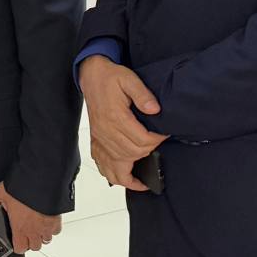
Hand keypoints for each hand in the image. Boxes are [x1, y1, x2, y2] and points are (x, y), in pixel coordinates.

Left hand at [0, 182, 60, 252]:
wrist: (41, 184)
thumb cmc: (21, 189)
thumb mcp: (1, 192)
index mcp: (19, 227)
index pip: (20, 248)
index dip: (17, 246)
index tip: (16, 241)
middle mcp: (34, 230)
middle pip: (35, 247)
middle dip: (30, 242)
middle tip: (26, 233)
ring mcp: (47, 226)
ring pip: (46, 240)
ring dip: (41, 236)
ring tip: (36, 227)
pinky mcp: (57, 220)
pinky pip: (56, 230)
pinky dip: (52, 228)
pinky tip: (46, 220)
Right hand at [79, 55, 167, 190]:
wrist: (91, 76)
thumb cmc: (110, 78)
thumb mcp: (129, 79)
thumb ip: (143, 94)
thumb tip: (155, 110)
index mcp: (115, 117)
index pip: (141, 140)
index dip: (157, 140)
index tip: (164, 134)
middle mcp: (106, 131)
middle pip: (132, 153)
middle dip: (150, 152)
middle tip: (158, 143)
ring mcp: (100, 138)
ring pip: (117, 165)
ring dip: (132, 173)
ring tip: (146, 179)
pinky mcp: (96, 141)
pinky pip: (103, 165)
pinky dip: (113, 175)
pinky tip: (125, 177)